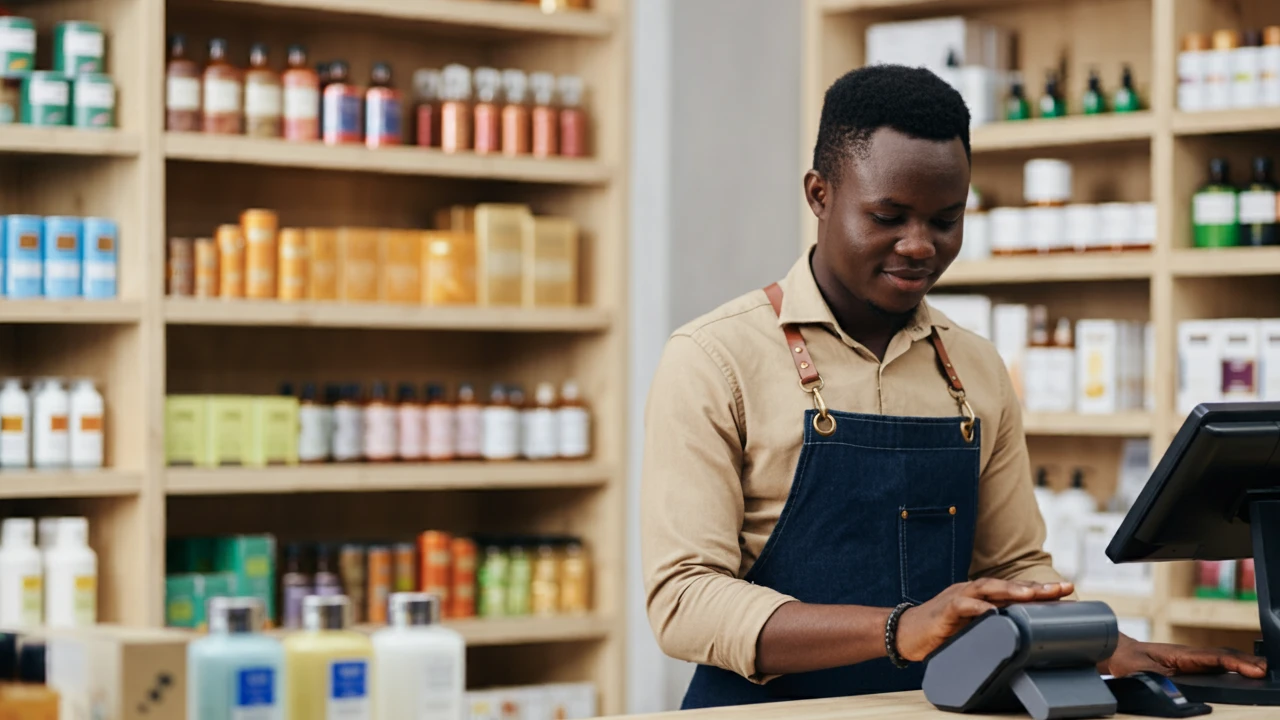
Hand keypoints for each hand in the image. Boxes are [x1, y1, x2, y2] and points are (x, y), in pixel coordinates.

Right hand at [895, 578, 1073, 661]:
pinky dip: (977, 607)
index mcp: (981, 597)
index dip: (1040, 590)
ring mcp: (957, 598)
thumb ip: (994, 625)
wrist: (905, 632)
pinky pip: (962, 605)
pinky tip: (990, 611)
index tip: (1066, 590)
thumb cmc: (940, 631)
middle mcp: (971, 592)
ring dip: (1010, 590)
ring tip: (1031, 594)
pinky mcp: (944, 611)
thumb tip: (1024, 634)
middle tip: (1061, 589)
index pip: (1014, 590)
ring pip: (987, 589)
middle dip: (1034, 587)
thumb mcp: (973, 628)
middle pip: (1007, 585)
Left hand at [1104, 634, 1266, 678]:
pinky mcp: (1190, 665)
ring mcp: (1191, 659)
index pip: (1214, 657)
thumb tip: (1173, 688)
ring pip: (1222, 660)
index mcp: (1181, 653)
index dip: (1236, 663)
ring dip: (1242, 664)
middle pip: (1223, 656)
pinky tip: (1244, 673)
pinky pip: (1216, 665)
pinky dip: (1233, 667)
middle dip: (1247, 663)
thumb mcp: (1139, 672)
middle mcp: (1189, 654)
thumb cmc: (1128, 660)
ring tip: (1263, 672)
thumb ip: (1157, 680)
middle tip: (1267, 670)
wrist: (1118, 653)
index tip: (1255, 669)